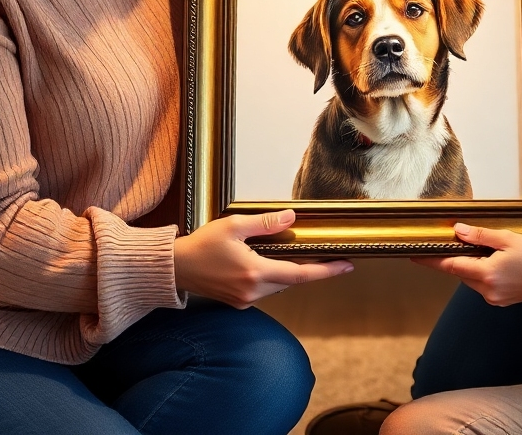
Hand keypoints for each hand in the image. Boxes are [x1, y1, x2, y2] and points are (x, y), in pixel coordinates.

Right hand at [173, 210, 351, 308]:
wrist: (175, 268)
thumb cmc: (201, 245)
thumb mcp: (234, 225)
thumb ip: (265, 223)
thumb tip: (291, 219)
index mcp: (255, 273)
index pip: (300, 275)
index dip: (326, 271)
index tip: (347, 266)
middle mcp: (252, 292)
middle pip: (291, 281)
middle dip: (309, 269)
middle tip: (328, 255)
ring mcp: (244, 300)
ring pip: (278, 286)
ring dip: (287, 272)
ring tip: (296, 254)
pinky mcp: (237, 303)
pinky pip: (264, 290)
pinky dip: (272, 276)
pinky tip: (267, 262)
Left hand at [416, 224, 521, 305]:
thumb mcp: (508, 238)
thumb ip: (480, 235)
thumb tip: (457, 231)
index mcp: (486, 274)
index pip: (451, 266)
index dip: (431, 261)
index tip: (413, 257)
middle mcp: (487, 290)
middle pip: (460, 272)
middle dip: (457, 257)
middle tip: (457, 241)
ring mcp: (494, 298)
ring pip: (471, 278)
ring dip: (471, 264)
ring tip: (488, 249)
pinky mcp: (501, 300)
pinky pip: (483, 284)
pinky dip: (482, 272)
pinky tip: (495, 261)